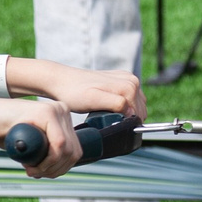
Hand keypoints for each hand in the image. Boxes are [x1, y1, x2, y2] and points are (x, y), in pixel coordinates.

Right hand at [0, 96, 79, 177]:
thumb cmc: (2, 131)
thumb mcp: (31, 142)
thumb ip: (47, 149)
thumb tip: (62, 167)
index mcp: (62, 117)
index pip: (75, 150)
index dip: (61, 169)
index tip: (43, 173)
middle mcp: (62, 110)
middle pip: (73, 152)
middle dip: (56, 170)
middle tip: (35, 174)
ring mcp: (55, 109)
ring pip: (66, 150)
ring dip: (50, 168)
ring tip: (32, 171)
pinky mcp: (46, 113)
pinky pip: (58, 144)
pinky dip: (47, 161)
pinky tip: (31, 165)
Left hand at [12, 58, 143, 119]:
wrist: (61, 81)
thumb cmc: (74, 92)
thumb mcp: (93, 100)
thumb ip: (116, 104)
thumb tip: (131, 111)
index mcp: (129, 85)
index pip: (139, 114)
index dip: (126, 123)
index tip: (109, 122)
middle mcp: (131, 80)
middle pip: (139, 110)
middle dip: (125, 117)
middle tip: (104, 117)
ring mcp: (127, 79)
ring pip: (135, 106)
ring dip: (123, 112)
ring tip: (104, 111)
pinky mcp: (121, 80)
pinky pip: (129, 99)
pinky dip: (121, 106)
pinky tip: (105, 105)